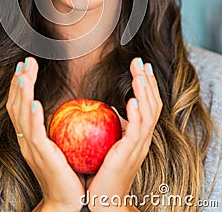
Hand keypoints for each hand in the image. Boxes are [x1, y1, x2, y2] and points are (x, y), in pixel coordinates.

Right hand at [6, 57, 83, 211]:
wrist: (67, 200)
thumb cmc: (67, 171)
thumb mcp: (60, 143)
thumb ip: (58, 125)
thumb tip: (70, 104)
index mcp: (30, 136)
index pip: (20, 106)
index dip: (20, 86)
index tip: (25, 67)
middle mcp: (26, 140)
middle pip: (16, 106)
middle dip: (19, 83)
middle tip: (24, 63)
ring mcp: (31, 148)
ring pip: (21, 116)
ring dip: (22, 94)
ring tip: (24, 75)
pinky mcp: (42, 155)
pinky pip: (35, 134)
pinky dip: (33, 118)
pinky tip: (35, 103)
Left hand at [86, 57, 162, 211]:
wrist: (106, 201)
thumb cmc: (106, 173)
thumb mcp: (113, 144)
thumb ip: (117, 127)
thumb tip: (110, 109)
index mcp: (139, 134)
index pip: (148, 104)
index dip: (147, 85)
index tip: (142, 67)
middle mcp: (143, 138)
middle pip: (152, 104)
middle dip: (147, 82)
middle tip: (141, 62)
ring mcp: (138, 146)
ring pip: (147, 114)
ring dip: (144, 92)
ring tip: (139, 74)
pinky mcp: (129, 153)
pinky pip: (136, 131)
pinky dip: (135, 114)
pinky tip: (131, 100)